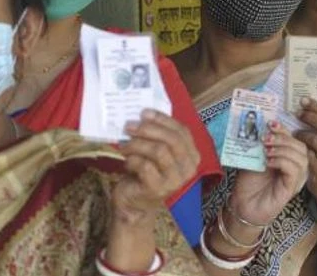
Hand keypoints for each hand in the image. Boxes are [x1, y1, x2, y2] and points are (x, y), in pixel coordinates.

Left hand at [112, 109, 199, 224]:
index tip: (144, 113)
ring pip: (159, 151)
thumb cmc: (145, 173)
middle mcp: (188, 169)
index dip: (163, 120)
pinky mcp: (158, 189)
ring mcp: (175, 181)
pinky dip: (132, 160)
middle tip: (129, 126)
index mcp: (192, 156)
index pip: (182, 131)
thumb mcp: (156, 152)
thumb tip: (144, 114)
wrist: (134, 204)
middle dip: (149, 129)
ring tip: (124, 146)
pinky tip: (126, 162)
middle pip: (172, 140)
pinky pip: (145, 166)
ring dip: (137, 144)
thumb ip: (158, 136)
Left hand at [230, 121, 308, 225]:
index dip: (284, 129)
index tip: (270, 123)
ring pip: (301, 157)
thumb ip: (261, 144)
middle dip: (284, 138)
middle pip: (300, 146)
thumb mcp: (254, 157)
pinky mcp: (292, 188)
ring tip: (267, 152)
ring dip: (283, 150)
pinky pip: (295, 170)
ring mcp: (295, 179)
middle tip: (266, 139)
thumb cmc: (249, 182)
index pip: (293, 139)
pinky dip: (282, 162)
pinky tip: (269, 163)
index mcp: (288, 157)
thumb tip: (263, 127)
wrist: (243, 204)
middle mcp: (295, 167)